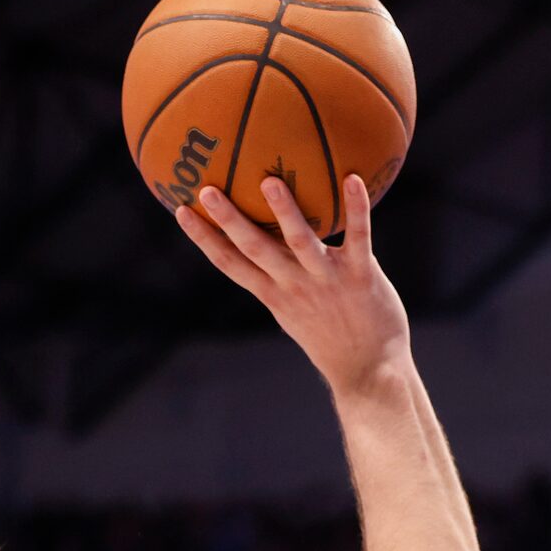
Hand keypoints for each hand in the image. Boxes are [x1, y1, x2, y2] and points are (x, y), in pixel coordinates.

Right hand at [175, 174, 410, 397]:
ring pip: (301, 241)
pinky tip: (352, 178)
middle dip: (228, 220)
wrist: (370, 371)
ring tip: (269, 181)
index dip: (203, 238)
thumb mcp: (295, 310)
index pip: (229, 263)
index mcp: (274, 294)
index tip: (180, 209)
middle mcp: (294, 285)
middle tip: (206, 189)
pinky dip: (356, 209)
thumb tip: (267, 242)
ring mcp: (327, 281)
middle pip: (254, 249)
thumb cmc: (331, 336)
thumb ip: (281, 278)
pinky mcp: (361, 276)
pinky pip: (359, 237)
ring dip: (284, 212)